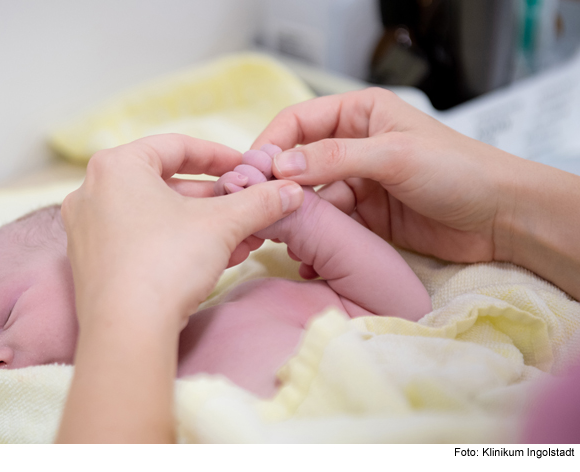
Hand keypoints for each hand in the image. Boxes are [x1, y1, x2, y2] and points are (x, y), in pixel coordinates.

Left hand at [61, 133, 303, 326]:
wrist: (125, 331)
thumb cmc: (166, 263)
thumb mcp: (223, 225)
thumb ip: (259, 202)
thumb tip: (290, 192)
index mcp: (117, 166)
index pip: (177, 147)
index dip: (220, 156)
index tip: (247, 168)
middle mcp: (93, 191)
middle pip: (166, 183)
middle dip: (215, 199)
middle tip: (247, 208)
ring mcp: (88, 228)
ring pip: (155, 215)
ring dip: (201, 225)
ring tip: (240, 239)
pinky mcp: (90, 262)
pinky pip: (140, 239)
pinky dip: (175, 243)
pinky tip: (212, 259)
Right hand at [252, 87, 519, 263]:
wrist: (501, 217)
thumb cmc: (457, 170)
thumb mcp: (393, 156)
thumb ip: (334, 159)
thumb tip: (280, 168)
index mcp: (359, 113)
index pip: (298, 122)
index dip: (271, 144)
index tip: (251, 173)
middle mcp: (353, 145)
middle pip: (298, 161)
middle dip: (278, 184)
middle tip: (255, 209)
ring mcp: (357, 182)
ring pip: (310, 197)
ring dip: (296, 217)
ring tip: (281, 239)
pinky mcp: (364, 216)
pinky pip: (329, 224)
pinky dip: (316, 239)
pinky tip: (307, 257)